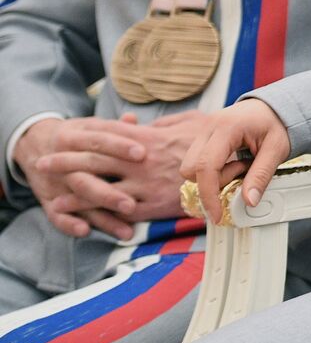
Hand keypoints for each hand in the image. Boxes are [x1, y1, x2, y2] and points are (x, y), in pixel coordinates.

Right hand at [13, 117, 146, 239]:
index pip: (98, 140)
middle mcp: (63, 162)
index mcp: (75, 137)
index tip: (143, 153)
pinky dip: (69, 224)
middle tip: (133, 204)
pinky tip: (86, 231)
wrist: (36, 144)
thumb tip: (134, 119)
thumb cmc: (79, 136)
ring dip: (101, 216)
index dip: (119, 146)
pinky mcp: (48, 202)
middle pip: (86, 177)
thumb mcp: (92, 126)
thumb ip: (115, 127)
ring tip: (126, 231)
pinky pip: (56, 217)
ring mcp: (55, 184)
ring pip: (77, 201)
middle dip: (109, 193)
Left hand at [35, 112, 212, 223]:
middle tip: (43, 163)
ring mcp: (146, 183)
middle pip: (96, 160)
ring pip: (102, 187)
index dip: (82, 136)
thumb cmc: (214, 141)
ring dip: (74, 193)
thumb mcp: (189, 122)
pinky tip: (86, 219)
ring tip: (53, 197)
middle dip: (66, 162)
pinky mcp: (153, 204)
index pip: (107, 134)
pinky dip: (101, 215)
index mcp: (149, 138)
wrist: (235, 166)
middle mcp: (142, 160)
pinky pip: (121, 210)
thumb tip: (141, 124)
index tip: (62, 136)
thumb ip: (162, 124)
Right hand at [179, 99, 289, 222]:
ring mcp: (204, 130)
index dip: (208, 195)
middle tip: (242, 171)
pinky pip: (198, 161)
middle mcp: (209, 126)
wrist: (275, 107)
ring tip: (240, 165)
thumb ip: (261, 176)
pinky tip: (233, 162)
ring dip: (213, 175)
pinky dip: (213, 169)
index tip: (217, 215)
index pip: (205, 167)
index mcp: (226, 127)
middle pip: (190, 169)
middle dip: (213, 181)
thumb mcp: (277, 150)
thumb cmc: (277, 123)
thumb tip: (249, 202)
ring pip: (190, 167)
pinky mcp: (204, 137)